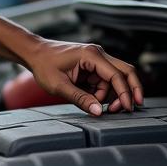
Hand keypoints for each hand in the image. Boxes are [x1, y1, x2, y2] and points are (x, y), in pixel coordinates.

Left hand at [23, 39, 143, 116]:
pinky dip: (104, 93)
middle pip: (125, 71)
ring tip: (101, 108)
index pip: (116, 75)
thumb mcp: (59, 86)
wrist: (35, 53)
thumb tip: (98, 111)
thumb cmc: (44, 65)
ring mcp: (96, 60)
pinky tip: (94, 101)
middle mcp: (98, 54)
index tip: (127, 109)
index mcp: (91, 55)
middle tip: (131, 109)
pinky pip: (105, 81)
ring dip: (113, 95)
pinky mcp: (93, 66)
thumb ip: (79, 99)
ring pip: (115, 79)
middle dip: (130, 91)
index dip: (124, 93)